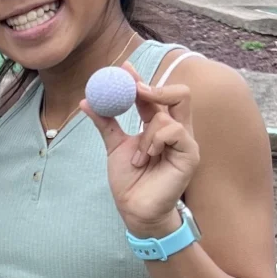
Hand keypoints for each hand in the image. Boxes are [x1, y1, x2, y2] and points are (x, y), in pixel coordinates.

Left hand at [79, 62, 200, 237]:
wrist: (135, 208)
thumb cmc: (130, 180)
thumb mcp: (114, 146)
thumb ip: (105, 123)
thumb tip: (86, 100)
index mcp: (159, 126)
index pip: (154, 95)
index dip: (139, 80)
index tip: (123, 68)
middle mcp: (176, 130)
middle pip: (180, 93)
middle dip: (155, 88)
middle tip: (135, 90)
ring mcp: (186, 142)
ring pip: (167, 116)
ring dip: (145, 135)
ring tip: (139, 157)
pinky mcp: (190, 154)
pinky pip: (173, 132)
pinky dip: (155, 141)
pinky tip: (148, 157)